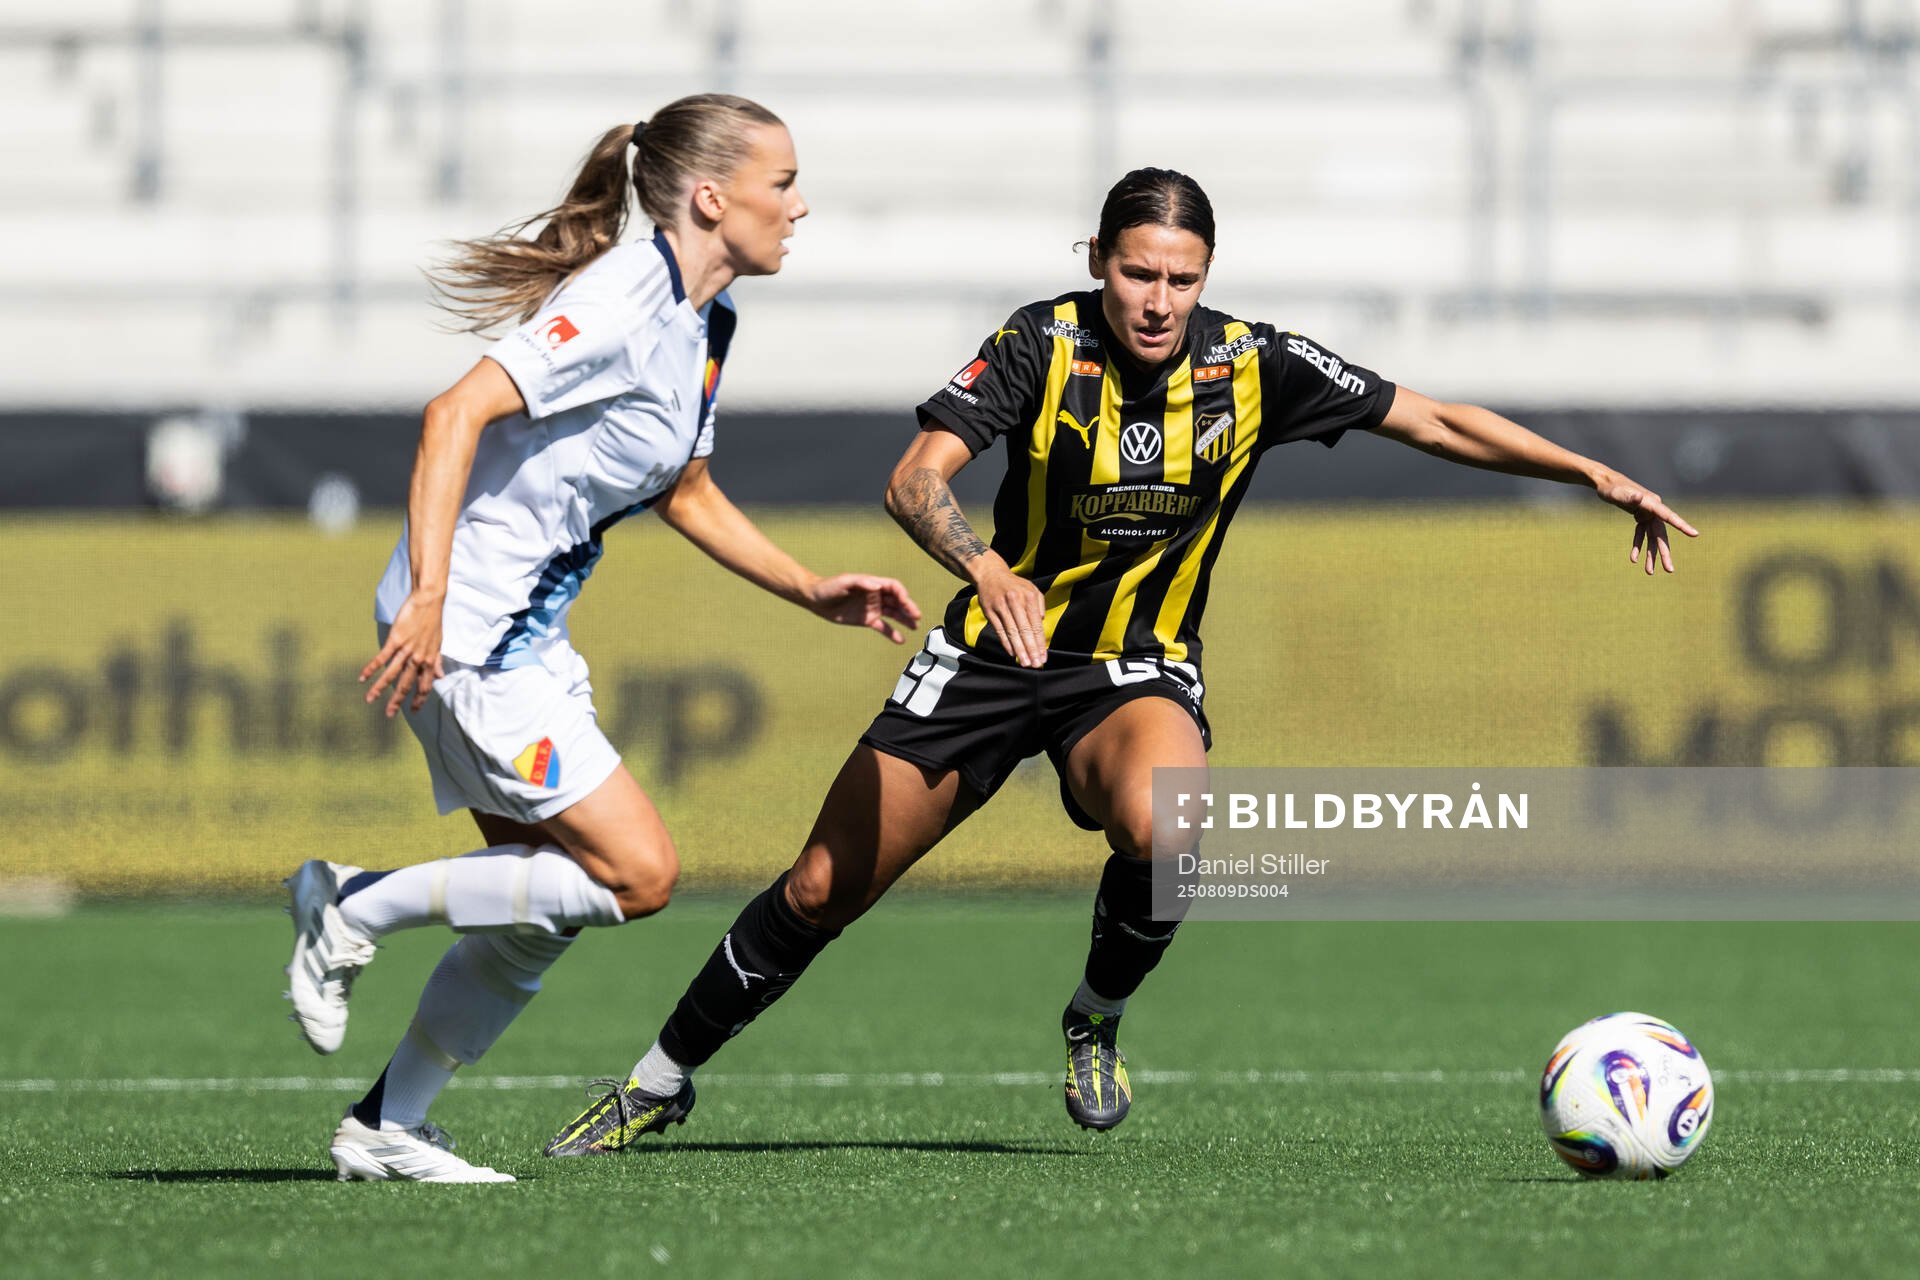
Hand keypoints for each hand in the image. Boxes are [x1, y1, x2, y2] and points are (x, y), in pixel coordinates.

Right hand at [361, 591, 445, 716]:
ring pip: (391, 674)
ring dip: (379, 689)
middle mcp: (419, 659)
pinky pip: (381, 658)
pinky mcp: (395, 640)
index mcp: (430, 660)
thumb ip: (437, 662)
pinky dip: (371, 669)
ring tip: (369, 700)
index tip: (414, 711)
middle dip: (397, 701)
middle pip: (406, 685)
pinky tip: (362, 678)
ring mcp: (406, 650)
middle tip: (389, 714)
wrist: (429, 601)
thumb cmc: (433, 621)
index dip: (419, 699)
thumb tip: (440, 676)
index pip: (425, 685)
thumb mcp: (439, 644)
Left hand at [804, 573, 921, 642]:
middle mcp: (876, 595)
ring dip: (905, 619)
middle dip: (908, 607)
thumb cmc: (829, 587)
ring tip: (915, 627)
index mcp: (872, 584)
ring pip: (894, 613)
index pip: (893, 587)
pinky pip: (883, 627)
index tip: (905, 601)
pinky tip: (900, 640)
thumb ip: (861, 583)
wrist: (816, 599)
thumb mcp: (844, 582)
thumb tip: (877, 585)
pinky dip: (892, 633)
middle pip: (897, 600)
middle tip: (917, 616)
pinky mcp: (867, 620)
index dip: (901, 593)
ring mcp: (873, 608)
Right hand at [972, 557, 1047, 666]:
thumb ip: (1039, 605)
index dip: (1040, 643)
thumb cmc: (1014, 585)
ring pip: (1012, 632)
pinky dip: (1006, 643)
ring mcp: (1001, 607)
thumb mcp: (1031, 589)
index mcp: (1028, 597)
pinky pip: (999, 630)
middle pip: (1024, 630)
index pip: (1036, 624)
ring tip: (1025, 662)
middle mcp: (1015, 601)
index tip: (1043, 656)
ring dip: (1019, 649)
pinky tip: (1012, 653)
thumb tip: (1041, 623)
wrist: (990, 574)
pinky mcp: (990, 611)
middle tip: (1036, 664)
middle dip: (1031, 649)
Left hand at [1595, 474, 1699, 575]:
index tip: (1695, 534)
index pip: (1669, 516)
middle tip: (1669, 570)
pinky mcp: (1640, 517)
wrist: (1605, 482)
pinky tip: (1634, 559)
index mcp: (1652, 503)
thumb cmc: (1611, 488)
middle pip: (1661, 534)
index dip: (1682, 526)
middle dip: (1664, 553)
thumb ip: (1629, 497)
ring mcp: (1647, 514)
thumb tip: (1640, 496)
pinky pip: (1641, 534)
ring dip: (1651, 554)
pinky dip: (1638, 546)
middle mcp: (1653, 509)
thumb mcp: (1618, 494)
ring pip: (1652, 538)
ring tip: (1650, 572)